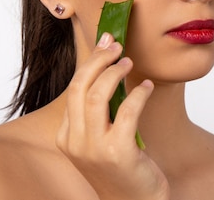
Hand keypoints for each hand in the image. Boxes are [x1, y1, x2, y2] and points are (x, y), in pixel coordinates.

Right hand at [56, 32, 169, 199]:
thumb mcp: (103, 137)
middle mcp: (75, 143)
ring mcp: (95, 149)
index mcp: (67, 137)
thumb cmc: (123, 168)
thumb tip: (109, 65)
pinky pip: (127, 112)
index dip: (90, 62)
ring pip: (97, 96)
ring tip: (129, 62)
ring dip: (115, 73)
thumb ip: (102, 108)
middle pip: (80, 87)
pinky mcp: (118, 153)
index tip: (105, 44)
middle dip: (98, 60)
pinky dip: (138, 94)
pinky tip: (147, 87)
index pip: (73, 89)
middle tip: (116, 46)